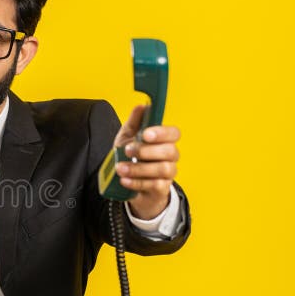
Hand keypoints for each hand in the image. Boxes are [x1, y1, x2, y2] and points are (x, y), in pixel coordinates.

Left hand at [113, 104, 179, 219]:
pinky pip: (154, 185)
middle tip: (127, 151)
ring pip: (163, 169)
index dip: (162, 133)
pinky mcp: (161, 189)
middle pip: (170, 151)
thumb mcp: (127, 137)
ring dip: (139, 168)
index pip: (174, 133)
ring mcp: (167, 174)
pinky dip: (136, 182)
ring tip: (121, 168)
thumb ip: (134, 122)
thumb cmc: (131, 158)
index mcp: (163, 141)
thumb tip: (141, 106)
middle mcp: (170, 157)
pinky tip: (124, 180)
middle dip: (146, 150)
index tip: (145, 134)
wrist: (126, 184)